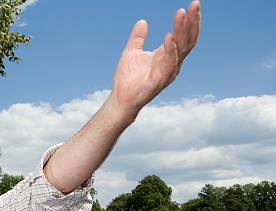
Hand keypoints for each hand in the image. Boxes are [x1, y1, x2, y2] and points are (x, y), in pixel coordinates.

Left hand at [110, 1, 200, 117]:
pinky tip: (169, 36)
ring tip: (181, 14)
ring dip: (182, 31)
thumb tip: (142, 21)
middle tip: (194, 5)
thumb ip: (138, 38)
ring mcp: (168, 72)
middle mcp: (172, 63)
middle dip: (192, 21)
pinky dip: (170, 50)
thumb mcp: (131, 52)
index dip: (189, 21)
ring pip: (181, 48)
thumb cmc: (127, 79)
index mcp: (167, 55)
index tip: (192, 5)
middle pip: (187, 39)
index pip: (183, 35)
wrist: (120, 98)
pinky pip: (169, 63)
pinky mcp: (160, 80)